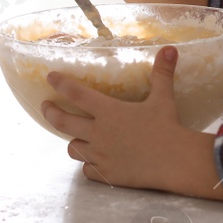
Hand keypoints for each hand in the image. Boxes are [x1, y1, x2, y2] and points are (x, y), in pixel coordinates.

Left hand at [41, 46, 222, 198]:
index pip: (76, 93)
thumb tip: (169, 49)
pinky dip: (89, 165)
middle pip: (62, 122)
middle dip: (50, 113)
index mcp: (108, 111)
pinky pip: (87, 170)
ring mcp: (100, 155)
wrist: (175, 161)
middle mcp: (98, 133)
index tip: (50, 77)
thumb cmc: (168, 127)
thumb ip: (162, 74)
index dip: (60, 84)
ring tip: (77, 138)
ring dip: (74, 142)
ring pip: (72, 148)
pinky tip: (95, 162)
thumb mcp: (163, 98)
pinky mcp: (106, 174)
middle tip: (46, 107)